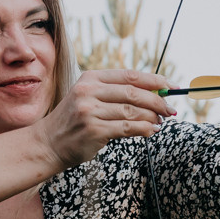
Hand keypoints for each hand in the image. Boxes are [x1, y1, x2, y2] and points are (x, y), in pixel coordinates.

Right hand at [31, 69, 176, 168]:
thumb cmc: (74, 120)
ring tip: (161, 121)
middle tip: (170, 109)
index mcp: (91, 78)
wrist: (48, 143)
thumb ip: (116, 93)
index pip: (130, 75)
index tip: (171, 86)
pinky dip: (144, 129)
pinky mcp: (94, 130)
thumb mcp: (89, 97)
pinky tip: (152, 131)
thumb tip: (154, 93)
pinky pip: (127, 128)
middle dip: (157, 101)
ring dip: (152, 117)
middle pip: (134, 93)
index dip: (154, 81)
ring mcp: (90, 111)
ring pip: (132, 111)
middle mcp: (89, 91)